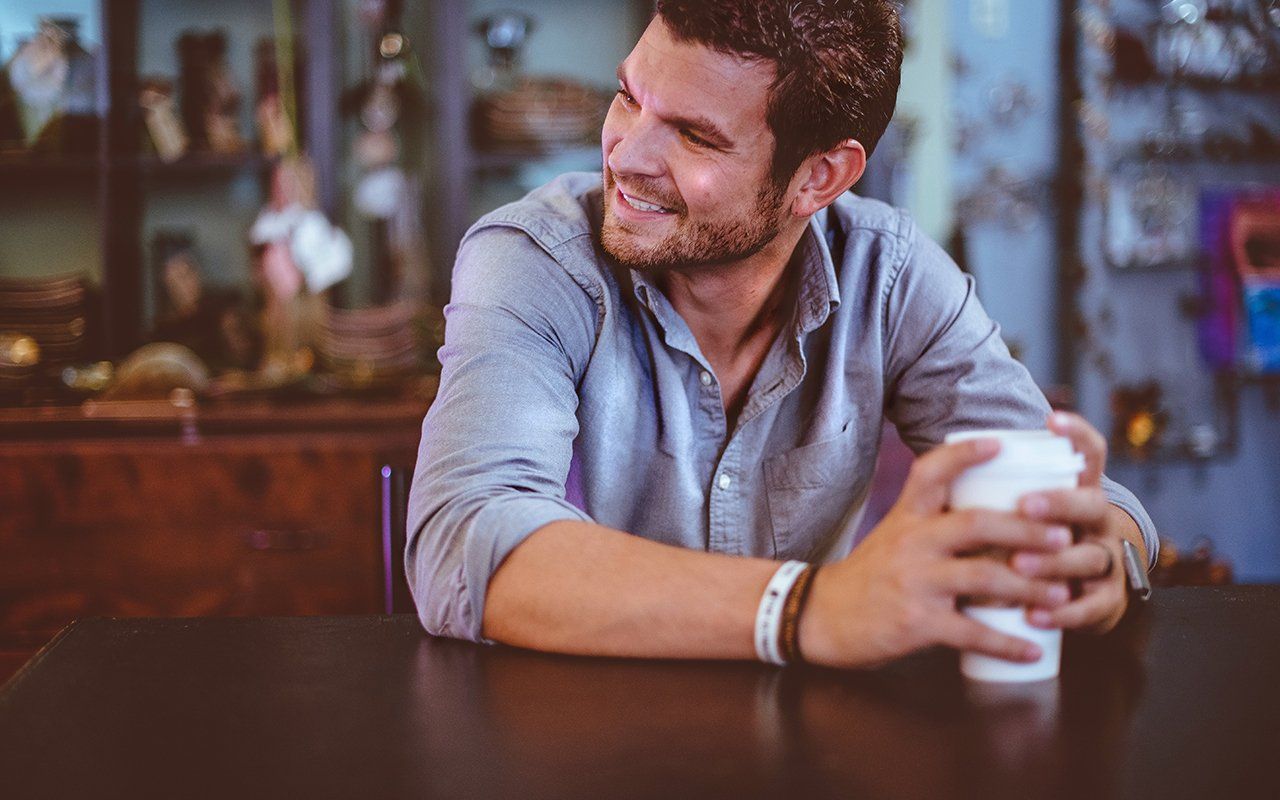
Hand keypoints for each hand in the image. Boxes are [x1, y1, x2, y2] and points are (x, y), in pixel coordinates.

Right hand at [798, 437, 1072, 668]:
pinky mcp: (917, 622)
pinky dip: (1007, 643)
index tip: (1000, 443)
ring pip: (984, 577)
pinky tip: (1031, 649)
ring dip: (1031, 587)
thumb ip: (935, 524)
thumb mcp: (894, 535)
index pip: (933, 472)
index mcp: (907, 516)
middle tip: (1063, 537)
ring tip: (1063, 594)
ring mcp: (915, 581)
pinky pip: (972, 631)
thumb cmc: (869, 575)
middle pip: (977, 524)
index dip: (965, 453)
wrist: (821, 616)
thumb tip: (996, 516)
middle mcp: (912, 542)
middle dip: (1027, 529)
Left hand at [1011, 412, 1137, 634]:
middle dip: (1059, 502)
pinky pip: (1091, 607)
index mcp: (1077, 493)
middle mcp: (1098, 522)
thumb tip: (949, 454)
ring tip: (1019, 564)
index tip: (1051, 419)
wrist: (1075, 600)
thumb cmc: (1031, 546)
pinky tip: (1036, 615)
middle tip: (1025, 504)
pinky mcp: (1106, 601)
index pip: (1089, 455)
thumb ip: (1000, 491)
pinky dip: (1063, 612)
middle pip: (1091, 503)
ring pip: (1089, 557)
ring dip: (1053, 561)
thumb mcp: (1021, 516)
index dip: (1077, 434)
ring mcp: (1106, 561)